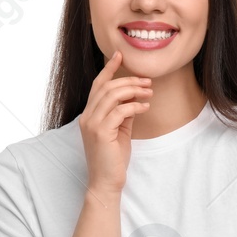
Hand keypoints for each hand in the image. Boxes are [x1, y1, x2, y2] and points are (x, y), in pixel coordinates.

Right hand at [78, 50, 152, 195]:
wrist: (106, 181)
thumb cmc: (113, 158)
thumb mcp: (120, 132)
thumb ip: (124, 115)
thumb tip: (135, 99)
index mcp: (90, 114)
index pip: (98, 86)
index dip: (109, 69)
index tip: (120, 56)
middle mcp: (87, 116)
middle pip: (106, 87)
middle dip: (128, 80)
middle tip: (147, 80)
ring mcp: (92, 123)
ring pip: (111, 96)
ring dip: (133, 90)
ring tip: (150, 91)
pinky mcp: (100, 132)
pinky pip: (119, 111)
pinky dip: (134, 106)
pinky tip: (145, 107)